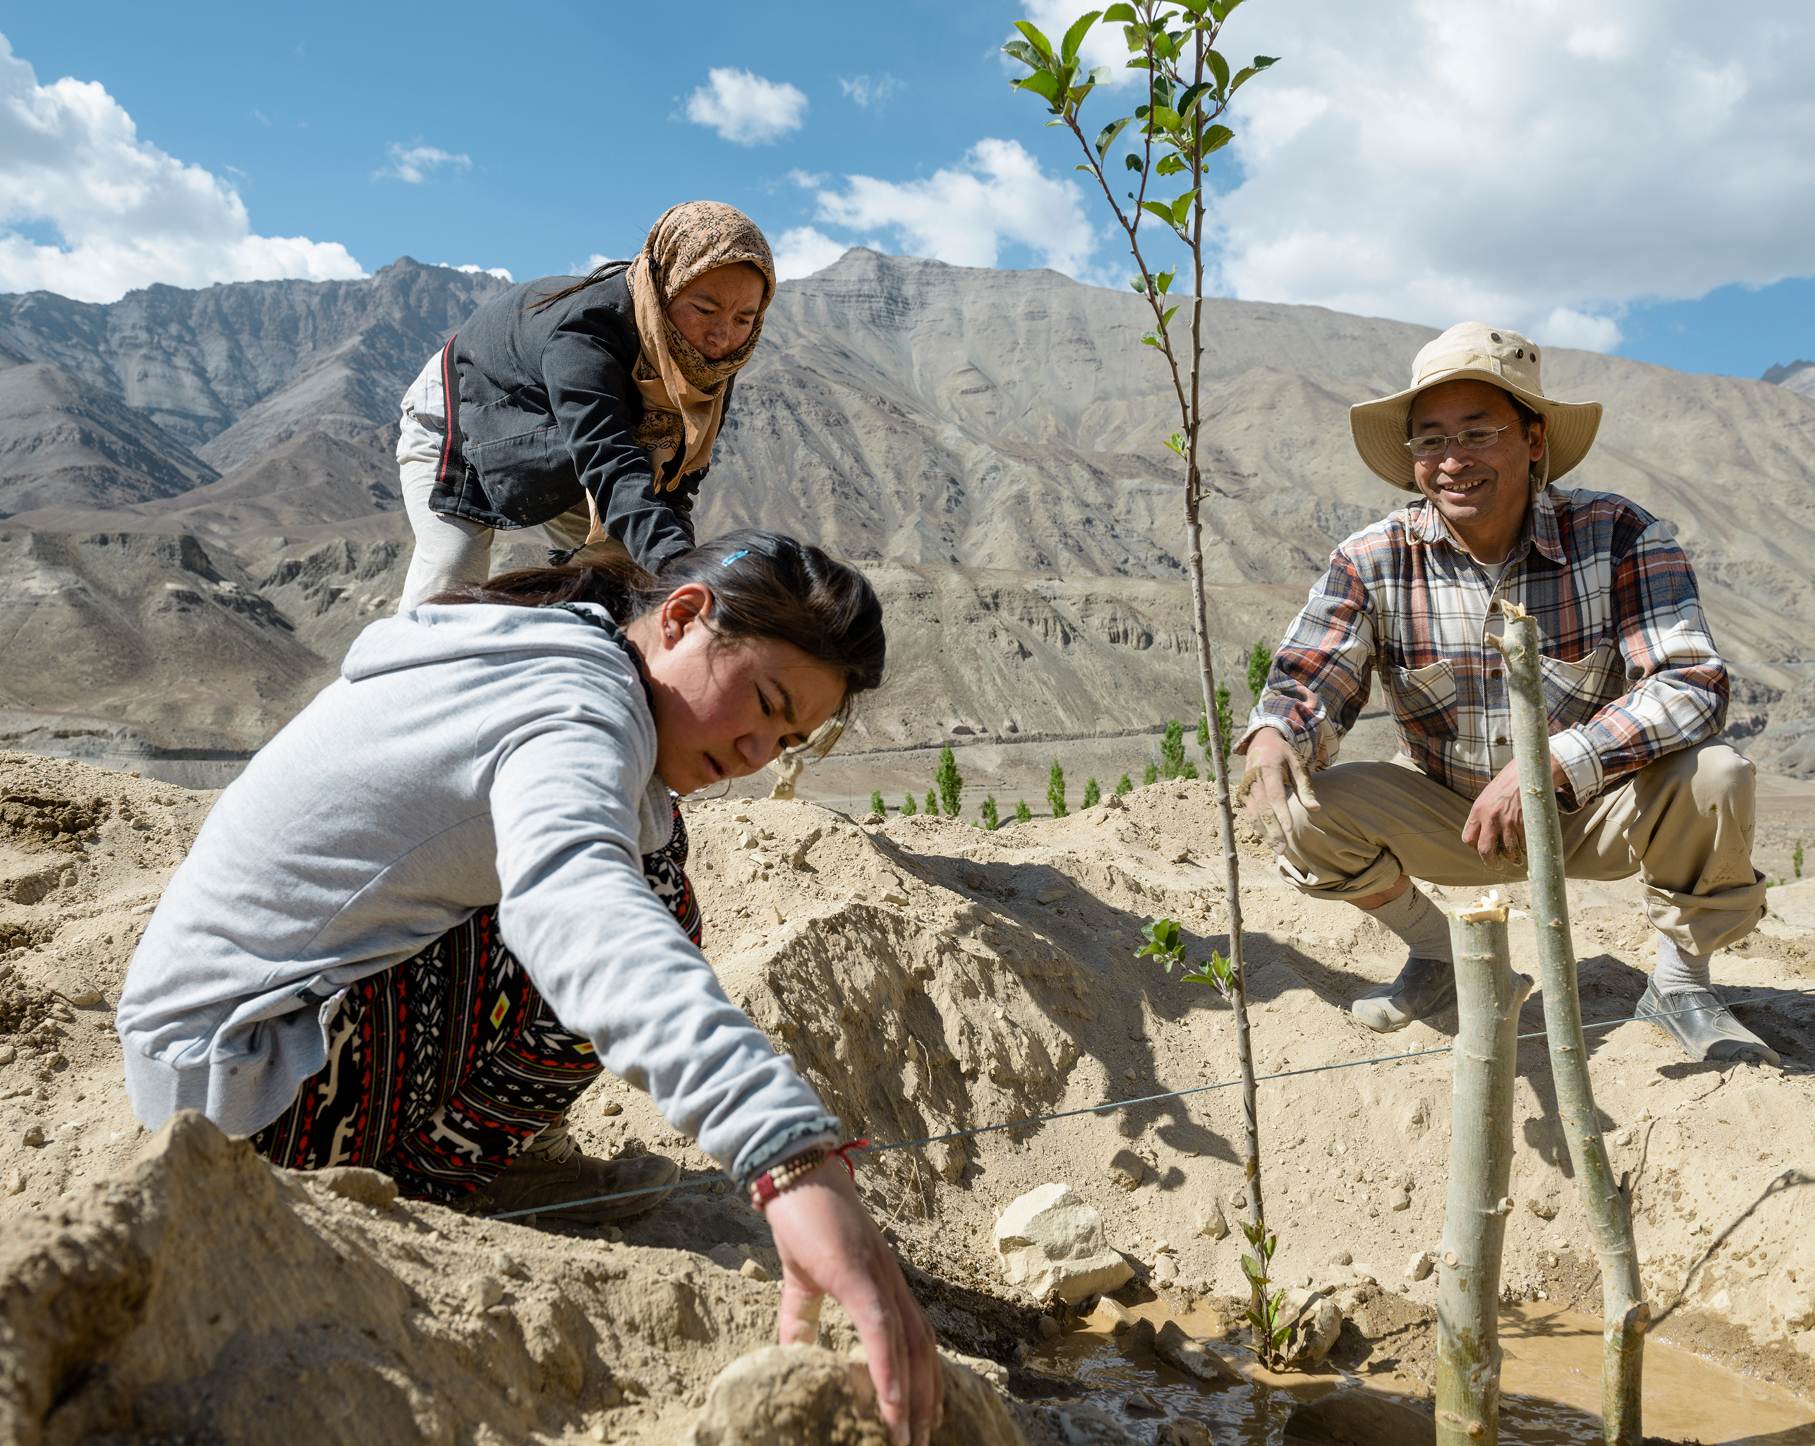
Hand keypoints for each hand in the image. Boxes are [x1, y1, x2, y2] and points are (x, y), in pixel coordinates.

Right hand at [764, 1160, 940, 1445]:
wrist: (796, 1175)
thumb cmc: (804, 1223)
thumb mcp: (803, 1281)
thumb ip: (800, 1319)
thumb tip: (791, 1356)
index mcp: (883, 1287)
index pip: (915, 1340)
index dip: (924, 1380)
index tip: (923, 1420)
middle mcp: (893, 1286)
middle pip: (923, 1352)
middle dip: (926, 1400)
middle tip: (920, 1442)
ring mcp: (879, 1279)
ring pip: (907, 1348)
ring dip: (911, 1397)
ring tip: (907, 1439)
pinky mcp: (858, 1275)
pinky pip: (880, 1330)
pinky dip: (888, 1369)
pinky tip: (891, 1403)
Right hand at [1236, 728, 1319, 845]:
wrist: (1261, 742)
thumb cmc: (1284, 755)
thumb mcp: (1298, 765)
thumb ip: (1305, 787)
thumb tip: (1316, 809)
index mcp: (1268, 769)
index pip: (1275, 795)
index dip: (1281, 813)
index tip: (1289, 829)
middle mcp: (1254, 780)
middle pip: (1263, 809)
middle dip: (1272, 830)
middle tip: (1283, 849)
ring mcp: (1246, 788)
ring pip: (1254, 815)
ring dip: (1265, 834)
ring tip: (1278, 850)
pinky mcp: (1243, 795)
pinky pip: (1250, 815)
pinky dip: (1258, 829)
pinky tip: (1269, 840)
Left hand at [1460, 759, 1526, 865]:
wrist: (1529, 772)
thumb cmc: (1508, 784)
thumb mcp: (1488, 797)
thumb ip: (1483, 815)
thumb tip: (1484, 835)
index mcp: (1477, 811)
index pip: (1468, 838)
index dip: (1474, 848)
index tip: (1482, 850)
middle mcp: (1490, 818)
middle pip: (1485, 850)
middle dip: (1491, 862)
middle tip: (1497, 865)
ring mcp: (1508, 822)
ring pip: (1508, 851)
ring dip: (1513, 858)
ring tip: (1516, 859)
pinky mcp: (1524, 823)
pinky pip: (1523, 845)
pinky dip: (1525, 850)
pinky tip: (1526, 848)